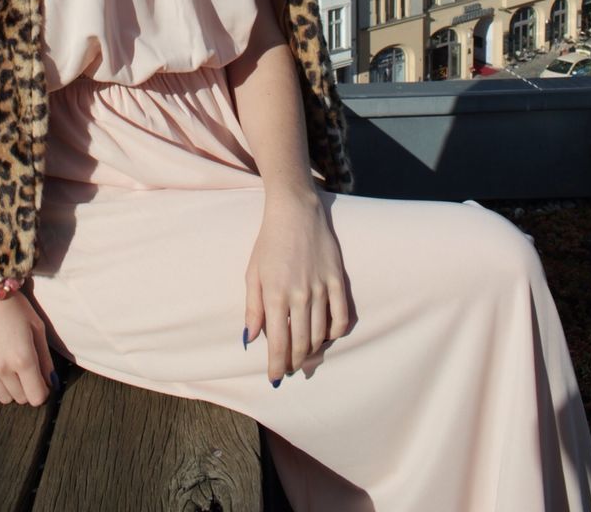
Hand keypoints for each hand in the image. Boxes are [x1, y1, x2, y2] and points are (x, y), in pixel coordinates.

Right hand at [0, 291, 56, 405]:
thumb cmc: (16, 307)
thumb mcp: (37, 328)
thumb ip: (45, 359)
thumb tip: (51, 383)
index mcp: (24, 359)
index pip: (37, 397)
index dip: (43, 391)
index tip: (42, 381)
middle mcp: (3, 369)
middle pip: (21, 398)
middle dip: (27, 387)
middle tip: (26, 369)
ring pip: (3, 397)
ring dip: (10, 388)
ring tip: (10, 367)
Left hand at [244, 188, 348, 382]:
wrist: (296, 212)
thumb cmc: (269, 242)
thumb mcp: (252, 273)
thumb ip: (252, 309)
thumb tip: (250, 340)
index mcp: (275, 295)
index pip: (278, 343)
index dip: (276, 365)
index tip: (274, 378)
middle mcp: (299, 295)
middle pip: (301, 343)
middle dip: (294, 362)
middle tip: (290, 369)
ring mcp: (321, 288)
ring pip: (320, 334)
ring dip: (313, 351)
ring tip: (305, 356)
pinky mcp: (337, 280)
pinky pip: (341, 317)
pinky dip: (335, 333)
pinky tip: (327, 336)